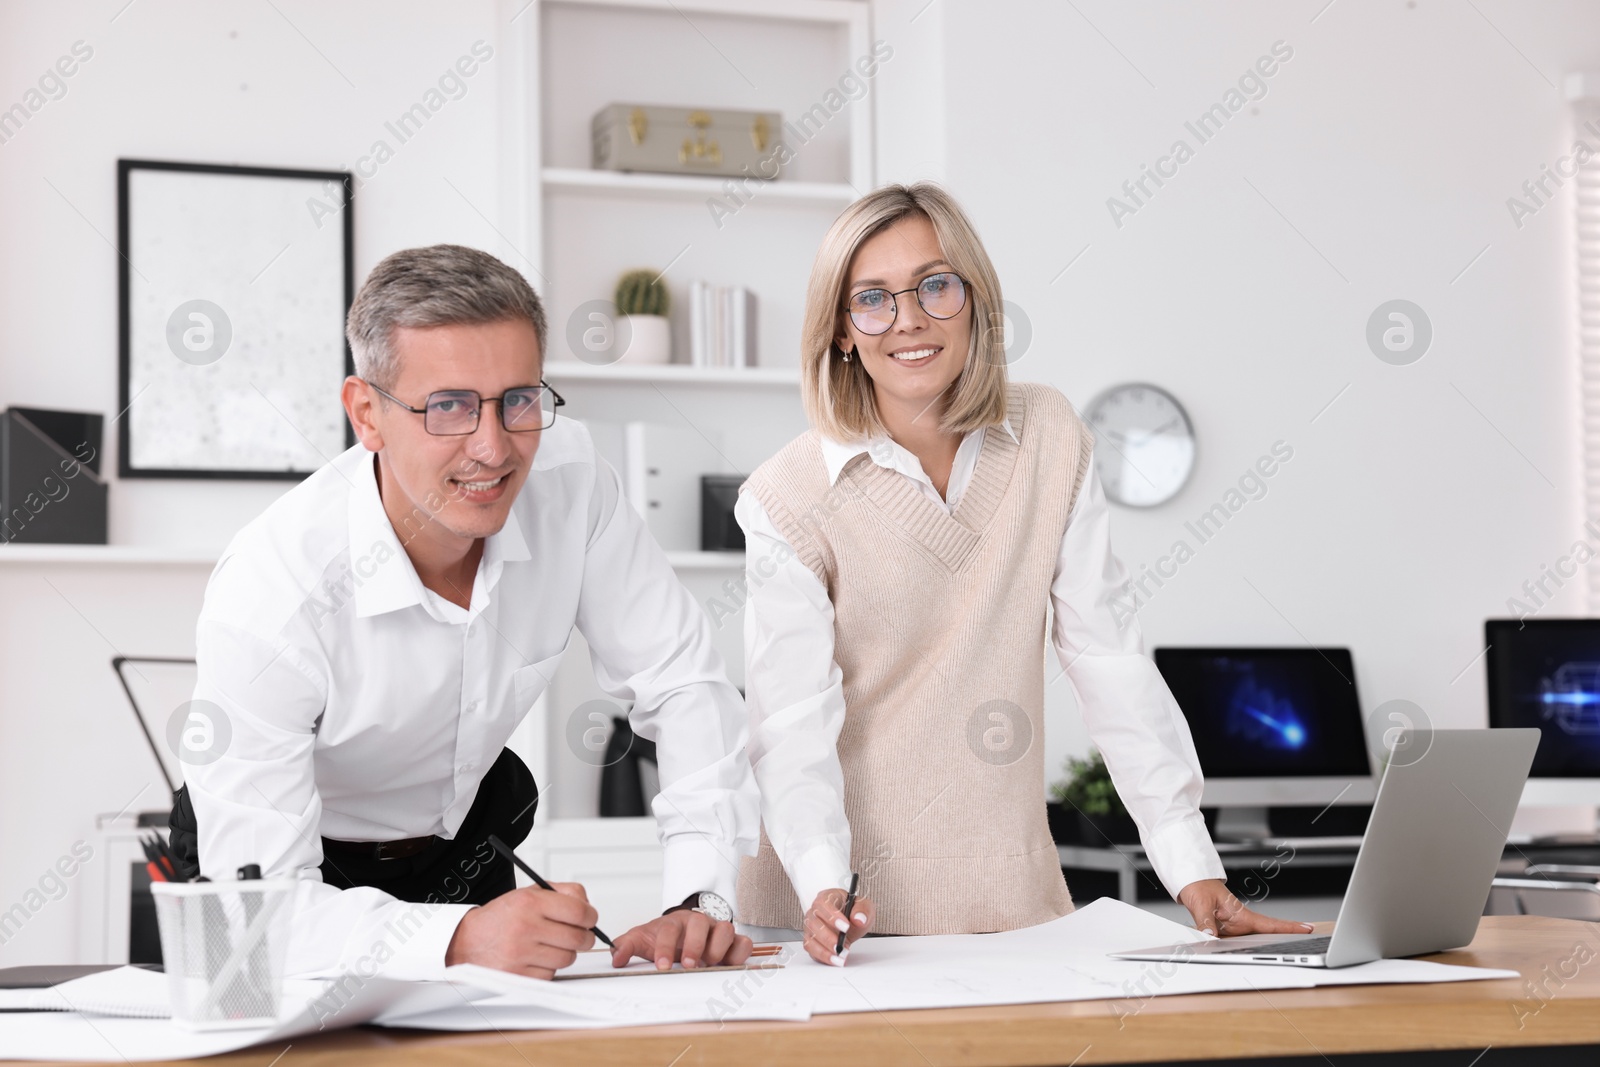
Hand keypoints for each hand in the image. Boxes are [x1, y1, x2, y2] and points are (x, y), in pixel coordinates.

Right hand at [444, 883, 596, 977]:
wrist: (466, 941)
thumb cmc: (501, 918)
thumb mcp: (528, 893)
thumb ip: (562, 892)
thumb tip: (588, 906)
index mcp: (530, 902)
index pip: (579, 912)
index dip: (591, 917)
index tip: (589, 919)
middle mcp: (526, 927)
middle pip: (578, 938)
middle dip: (583, 937)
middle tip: (577, 935)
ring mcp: (522, 953)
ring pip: (567, 958)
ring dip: (565, 953)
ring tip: (551, 945)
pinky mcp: (519, 975)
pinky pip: (552, 974)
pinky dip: (549, 968)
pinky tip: (537, 958)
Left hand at [610, 909, 751, 970]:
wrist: (680, 932)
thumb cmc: (663, 937)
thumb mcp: (642, 940)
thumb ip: (626, 946)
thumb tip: (616, 956)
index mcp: (675, 922)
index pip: (670, 929)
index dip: (665, 946)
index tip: (661, 965)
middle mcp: (698, 923)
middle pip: (700, 923)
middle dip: (694, 945)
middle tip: (688, 965)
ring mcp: (716, 930)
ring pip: (725, 928)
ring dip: (718, 947)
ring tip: (709, 963)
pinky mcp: (733, 942)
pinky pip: (743, 941)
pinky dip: (740, 952)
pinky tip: (730, 964)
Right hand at [803, 887, 873, 965]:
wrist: (850, 922)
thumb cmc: (854, 911)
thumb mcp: (864, 906)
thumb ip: (863, 910)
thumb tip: (859, 918)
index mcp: (826, 898)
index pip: (823, 904)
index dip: (832, 916)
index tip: (846, 927)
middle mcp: (815, 911)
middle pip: (813, 923)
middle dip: (827, 937)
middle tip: (840, 947)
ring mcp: (811, 926)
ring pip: (810, 938)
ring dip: (824, 950)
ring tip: (840, 957)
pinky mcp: (811, 940)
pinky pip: (811, 949)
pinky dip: (822, 956)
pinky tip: (834, 960)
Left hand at [1178, 878, 1314, 937]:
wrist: (1190, 882)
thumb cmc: (1199, 886)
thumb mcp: (1201, 904)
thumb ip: (1206, 923)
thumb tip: (1211, 938)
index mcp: (1241, 914)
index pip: (1270, 923)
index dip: (1290, 927)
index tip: (1308, 929)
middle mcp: (1241, 922)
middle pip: (1268, 934)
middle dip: (1286, 939)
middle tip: (1308, 940)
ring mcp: (1235, 928)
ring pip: (1252, 942)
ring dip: (1264, 947)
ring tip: (1286, 949)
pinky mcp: (1225, 932)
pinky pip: (1235, 944)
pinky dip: (1242, 949)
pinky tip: (1247, 955)